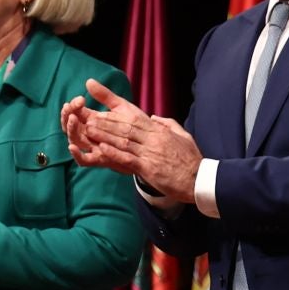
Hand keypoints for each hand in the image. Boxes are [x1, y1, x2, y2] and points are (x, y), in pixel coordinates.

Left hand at [64, 79, 202, 201]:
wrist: (200, 180)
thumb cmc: (192, 160)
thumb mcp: (183, 136)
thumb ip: (168, 124)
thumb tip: (154, 117)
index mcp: (160, 131)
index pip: (136, 118)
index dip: (118, 113)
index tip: (104, 109)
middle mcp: (154, 139)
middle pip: (126, 127)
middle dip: (106, 122)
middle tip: (88, 117)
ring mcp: (151, 153)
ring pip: (124, 141)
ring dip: (104, 135)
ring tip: (88, 130)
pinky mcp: (149, 168)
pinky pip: (128, 159)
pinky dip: (114, 153)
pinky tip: (101, 149)